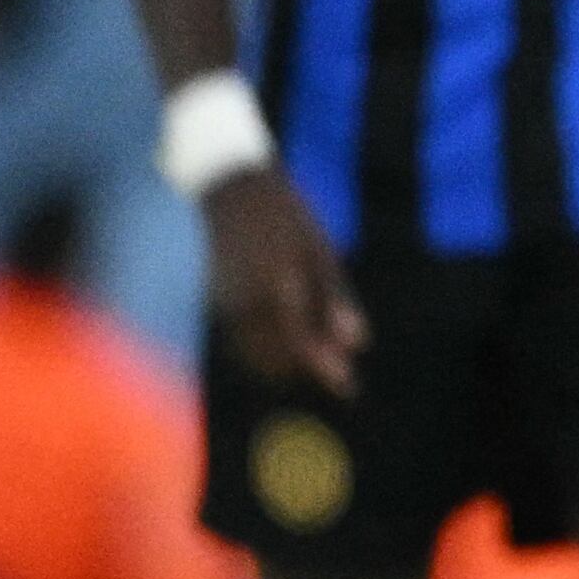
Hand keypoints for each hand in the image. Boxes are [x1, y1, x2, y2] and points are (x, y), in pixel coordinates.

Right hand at [203, 167, 366, 396]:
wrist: (233, 189)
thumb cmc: (287, 218)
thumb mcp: (321, 254)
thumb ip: (337, 302)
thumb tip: (359, 346)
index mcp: (276, 290)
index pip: (302, 346)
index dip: (327, 371)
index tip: (350, 389)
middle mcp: (245, 304)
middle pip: (277, 360)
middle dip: (308, 370)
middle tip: (340, 374)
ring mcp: (227, 303)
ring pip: (257, 354)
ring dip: (287, 363)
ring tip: (321, 355)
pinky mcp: (220, 300)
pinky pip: (244, 338)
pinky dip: (268, 348)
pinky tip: (292, 339)